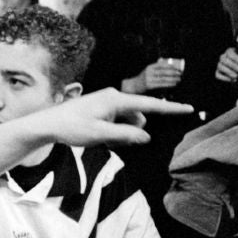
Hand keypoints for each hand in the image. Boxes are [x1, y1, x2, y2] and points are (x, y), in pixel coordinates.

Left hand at [39, 88, 193, 147]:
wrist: (49, 124)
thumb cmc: (72, 128)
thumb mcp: (100, 135)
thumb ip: (125, 136)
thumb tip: (146, 137)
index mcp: (116, 100)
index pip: (149, 104)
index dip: (170, 108)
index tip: (188, 108)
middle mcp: (114, 96)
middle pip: (138, 117)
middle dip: (132, 131)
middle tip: (109, 140)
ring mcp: (108, 101)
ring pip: (128, 121)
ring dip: (122, 133)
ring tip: (100, 138)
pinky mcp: (102, 107)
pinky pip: (118, 121)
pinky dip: (114, 131)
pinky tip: (98, 135)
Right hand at [123, 60, 182, 93]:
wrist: (133, 86)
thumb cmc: (143, 78)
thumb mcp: (148, 71)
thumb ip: (156, 67)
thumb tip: (166, 61)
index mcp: (149, 67)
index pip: (161, 65)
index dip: (170, 66)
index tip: (177, 67)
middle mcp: (148, 72)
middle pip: (163, 72)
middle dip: (173, 72)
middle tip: (180, 73)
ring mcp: (148, 79)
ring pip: (163, 78)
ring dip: (172, 79)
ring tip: (179, 79)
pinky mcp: (149, 86)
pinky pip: (161, 85)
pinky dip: (169, 84)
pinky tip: (174, 84)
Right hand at [215, 47, 237, 82]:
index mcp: (230, 52)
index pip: (229, 52)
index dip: (234, 56)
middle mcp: (223, 57)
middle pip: (223, 59)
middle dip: (232, 65)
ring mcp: (219, 65)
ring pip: (220, 67)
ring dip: (229, 72)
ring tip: (236, 76)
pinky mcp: (218, 73)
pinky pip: (218, 75)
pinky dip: (225, 78)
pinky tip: (232, 80)